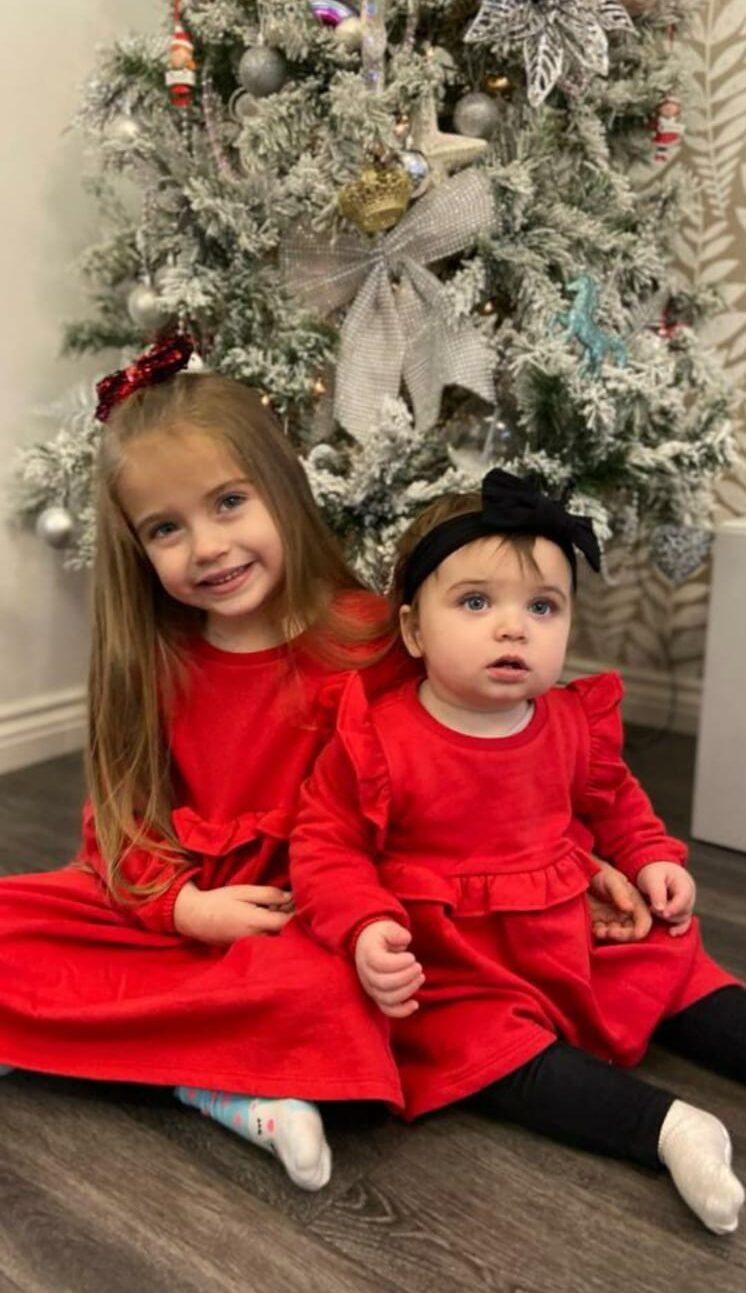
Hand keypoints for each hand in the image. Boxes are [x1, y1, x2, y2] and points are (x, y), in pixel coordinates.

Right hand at [173, 881, 292, 944]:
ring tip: (275, 911)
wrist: (196, 918)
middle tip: (287, 905)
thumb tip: (289, 897)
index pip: (287, 922)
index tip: (297, 902)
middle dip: (290, 921)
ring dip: (281, 928)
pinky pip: (266, 943)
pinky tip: (265, 921)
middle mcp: (256, 939)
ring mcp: (251, 946)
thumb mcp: (244, 891)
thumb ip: (268, 894)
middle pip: (285, 933)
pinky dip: (271, 933)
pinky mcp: (246, 949)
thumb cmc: (220, 901)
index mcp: (256, 922)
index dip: (295, 912)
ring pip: (276, 939)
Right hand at [354, 920, 424, 1018]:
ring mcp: (371, 988)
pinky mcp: (378, 997)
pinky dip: (402, 1011)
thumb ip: (396, 932)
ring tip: (420, 977)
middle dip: (407, 977)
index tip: (411, 957)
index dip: (399, 963)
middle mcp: (367, 974)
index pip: (381, 964)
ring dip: (408, 991)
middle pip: (385, 983)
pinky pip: (388, 1010)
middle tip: (418, 967)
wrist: (366, 946)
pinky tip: (415, 1004)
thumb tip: (405, 940)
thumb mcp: (387, 927)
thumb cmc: (380, 936)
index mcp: (368, 955)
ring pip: (388, 998)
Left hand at [588, 860, 651, 941]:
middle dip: (625, 935)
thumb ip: (620, 893)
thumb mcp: (611, 880)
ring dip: (612, 937)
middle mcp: (625, 914)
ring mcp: (611, 919)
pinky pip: (602, 933)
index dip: (642, 928)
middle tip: (613, 932)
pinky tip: (596, 930)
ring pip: (618, 935)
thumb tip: (630, 909)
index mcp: (634, 903)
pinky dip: (600, 935)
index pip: (643, 920)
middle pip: (632, 931)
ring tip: (602, 931)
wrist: (579, 873)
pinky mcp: (598, 922)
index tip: (636, 934)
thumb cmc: (599, 873)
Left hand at [636, 861, 694, 936]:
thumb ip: (657, 892)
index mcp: (684, 882)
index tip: (663, 913)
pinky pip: (684, 924)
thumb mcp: (652, 878)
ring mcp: (687, 905)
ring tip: (652, 909)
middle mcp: (689, 895)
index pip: (684, 897)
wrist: (655, 873)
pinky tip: (671, 933)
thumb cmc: (654, 873)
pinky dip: (678, 928)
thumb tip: (661, 910)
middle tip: (651, 908)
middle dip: (667, 912)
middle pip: (684, 910)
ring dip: (667, 918)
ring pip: (682, 918)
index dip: (675, 907)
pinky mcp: (681, 913)